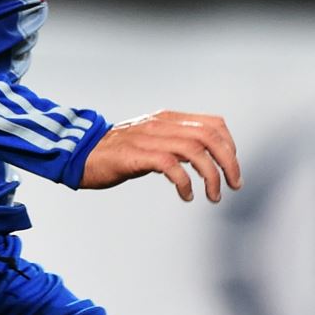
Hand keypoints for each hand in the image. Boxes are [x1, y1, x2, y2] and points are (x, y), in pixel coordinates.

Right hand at [80, 110, 240, 202]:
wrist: (81, 154)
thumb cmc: (118, 152)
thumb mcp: (153, 141)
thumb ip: (176, 143)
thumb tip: (205, 158)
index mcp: (169, 119)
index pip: (213, 124)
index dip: (230, 146)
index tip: (232, 168)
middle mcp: (162, 124)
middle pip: (210, 137)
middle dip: (229, 163)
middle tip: (233, 185)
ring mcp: (149, 138)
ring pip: (195, 151)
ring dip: (211, 176)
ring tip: (213, 196)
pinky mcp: (137, 155)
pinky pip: (171, 166)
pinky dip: (185, 183)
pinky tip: (186, 196)